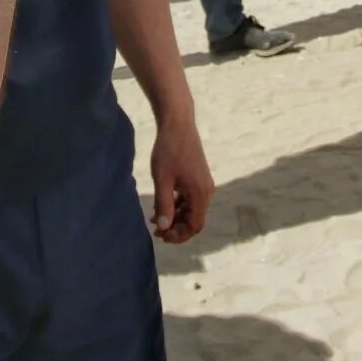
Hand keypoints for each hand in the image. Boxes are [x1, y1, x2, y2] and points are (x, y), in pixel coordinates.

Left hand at [148, 113, 214, 243]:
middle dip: (176, 227)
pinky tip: (162, 203)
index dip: (179, 236)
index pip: (195, 226)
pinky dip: (178, 204)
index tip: (161, 236)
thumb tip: (163, 228)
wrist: (178, 124)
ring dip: (175, 216)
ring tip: (154, 218)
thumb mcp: (162, 180)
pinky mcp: (198, 177)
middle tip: (156, 230)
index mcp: (200, 194)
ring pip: (191, 209)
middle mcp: (206, 191)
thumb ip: (163, 205)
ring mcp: (204, 183)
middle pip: (194, 219)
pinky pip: (190, 198)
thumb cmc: (168, 151)